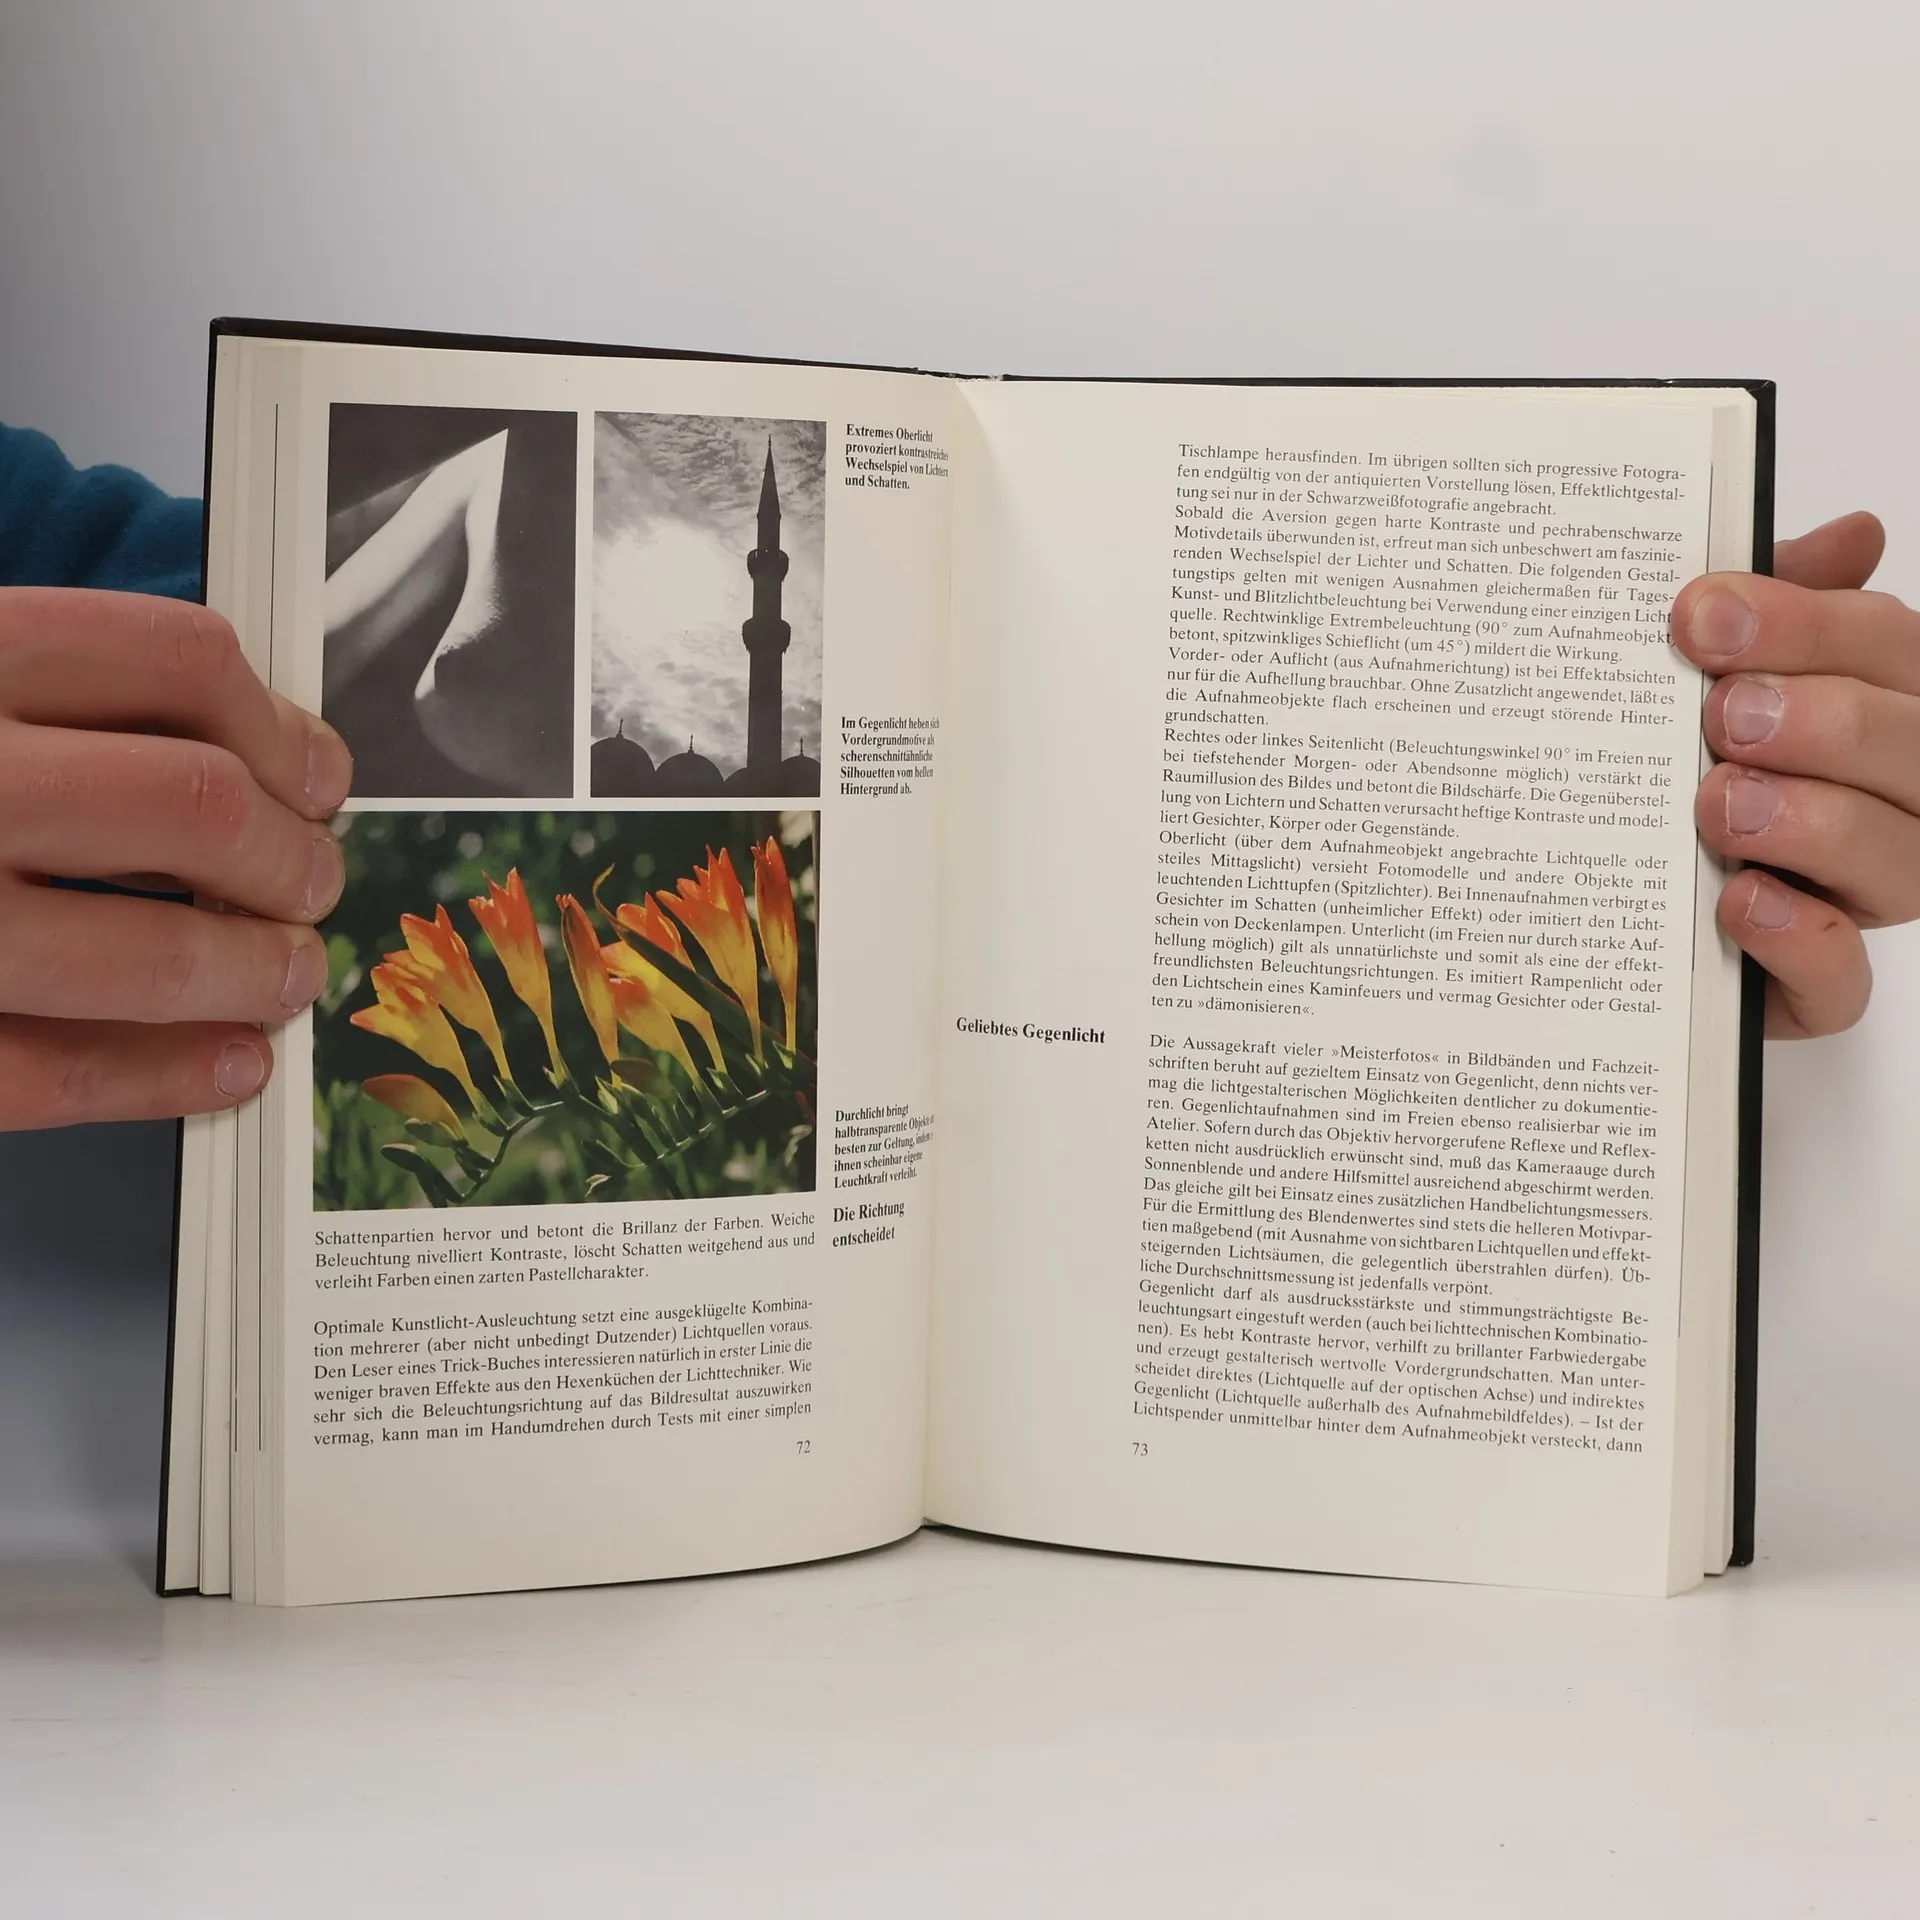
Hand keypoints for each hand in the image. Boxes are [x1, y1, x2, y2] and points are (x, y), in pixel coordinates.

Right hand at [0, 589, 351, 1126]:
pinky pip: (58, 1072)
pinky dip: (170, 1075)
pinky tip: (228, 1064)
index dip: (282, 725)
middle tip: (309, 883)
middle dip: (291, 859)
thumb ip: (52, 695)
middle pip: (196, 806)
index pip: (176, 659)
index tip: (318, 774)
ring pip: (150, 954)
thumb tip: (253, 753)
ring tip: (284, 973)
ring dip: (253, 972)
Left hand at [1673, 511, 1911, 1037]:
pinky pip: (1841, 982)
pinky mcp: (1807, 986)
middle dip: (1823, 719)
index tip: (1697, 617)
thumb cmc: (1673, 766)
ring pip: (1896, 861)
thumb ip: (1774, 606)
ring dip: (1812, 822)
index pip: (1888, 647)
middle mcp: (1889, 801)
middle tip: (1722, 713)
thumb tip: (1851, 535)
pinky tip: (1741, 898)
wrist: (1593, 908)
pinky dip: (1800, 939)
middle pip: (1912, 747)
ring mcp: (1856, 896)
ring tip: (1720, 802)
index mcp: (1873, 709)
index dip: (1806, 624)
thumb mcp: (1701, 674)